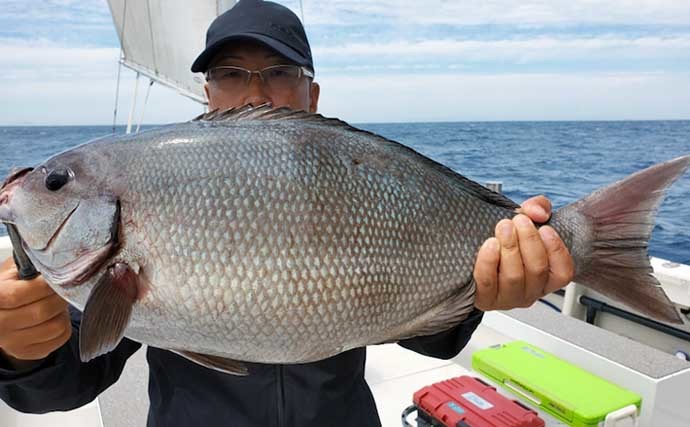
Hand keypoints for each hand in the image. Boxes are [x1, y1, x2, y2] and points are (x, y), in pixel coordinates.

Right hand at [0, 257, 70, 366]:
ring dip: (63, 311)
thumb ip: (29, 266)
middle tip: (64, 287)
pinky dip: (64, 323)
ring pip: (55, 326)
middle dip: (58, 296)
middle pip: (40, 312)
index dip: (43, 285)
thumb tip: (54, 262)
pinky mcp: (30, 352)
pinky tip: (55, 315)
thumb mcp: (12, 271)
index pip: (19, 295)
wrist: (3, 313)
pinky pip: (61, 337)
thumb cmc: (11, 285)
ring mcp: (13, 343)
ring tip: (57, 301)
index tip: (55, 277)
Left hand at [473, 195, 574, 310]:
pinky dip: (489, 261)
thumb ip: (537, 208)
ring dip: (510, 247)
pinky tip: (490, 244)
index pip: (563, 272)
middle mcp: (530, 292)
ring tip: (503, 227)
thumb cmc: (505, 242)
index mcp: (546, 278)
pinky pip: (488, 282)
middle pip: (537, 270)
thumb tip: (538, 212)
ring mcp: (508, 298)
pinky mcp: (485, 298)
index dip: (556, 250)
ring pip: (514, 276)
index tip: (545, 228)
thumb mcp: (524, 222)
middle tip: (519, 220)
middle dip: (529, 241)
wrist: (472, 258)